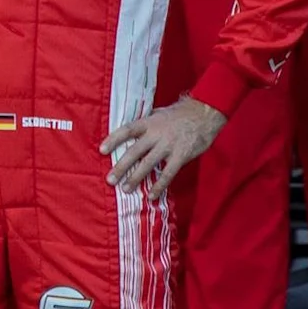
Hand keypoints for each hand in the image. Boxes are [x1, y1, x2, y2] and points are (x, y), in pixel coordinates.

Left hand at [101, 96, 227, 192]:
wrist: (205, 114)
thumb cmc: (181, 113)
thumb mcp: (160, 113)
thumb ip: (147, 122)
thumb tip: (133, 130)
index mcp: (149, 122)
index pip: (127, 130)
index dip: (113, 139)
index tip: (101, 150)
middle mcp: (156, 134)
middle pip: (134, 151)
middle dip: (121, 166)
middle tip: (110, 179)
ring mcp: (168, 145)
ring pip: (148, 164)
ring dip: (135, 178)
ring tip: (125, 189)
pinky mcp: (181, 155)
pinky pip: (167, 174)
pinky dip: (159, 186)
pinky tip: (152, 196)